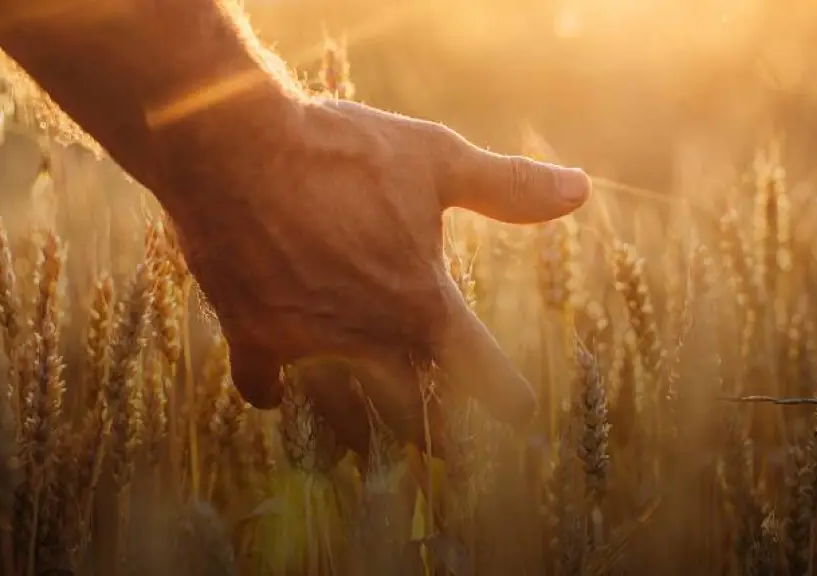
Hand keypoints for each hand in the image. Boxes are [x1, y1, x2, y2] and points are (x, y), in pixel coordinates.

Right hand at [172, 98, 589, 453]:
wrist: (236, 147)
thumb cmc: (342, 151)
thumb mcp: (437, 160)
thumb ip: (507, 187)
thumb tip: (580, 189)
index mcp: (423, 304)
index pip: (480, 370)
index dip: (506, 397)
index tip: (523, 417)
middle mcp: (369, 340)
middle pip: (414, 415)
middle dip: (437, 440)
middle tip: (450, 456)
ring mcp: (308, 346)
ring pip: (342, 415)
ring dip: (361, 436)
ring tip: (370, 456)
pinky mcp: (251, 336)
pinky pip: (264, 387)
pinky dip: (275, 396)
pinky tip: (278, 396)